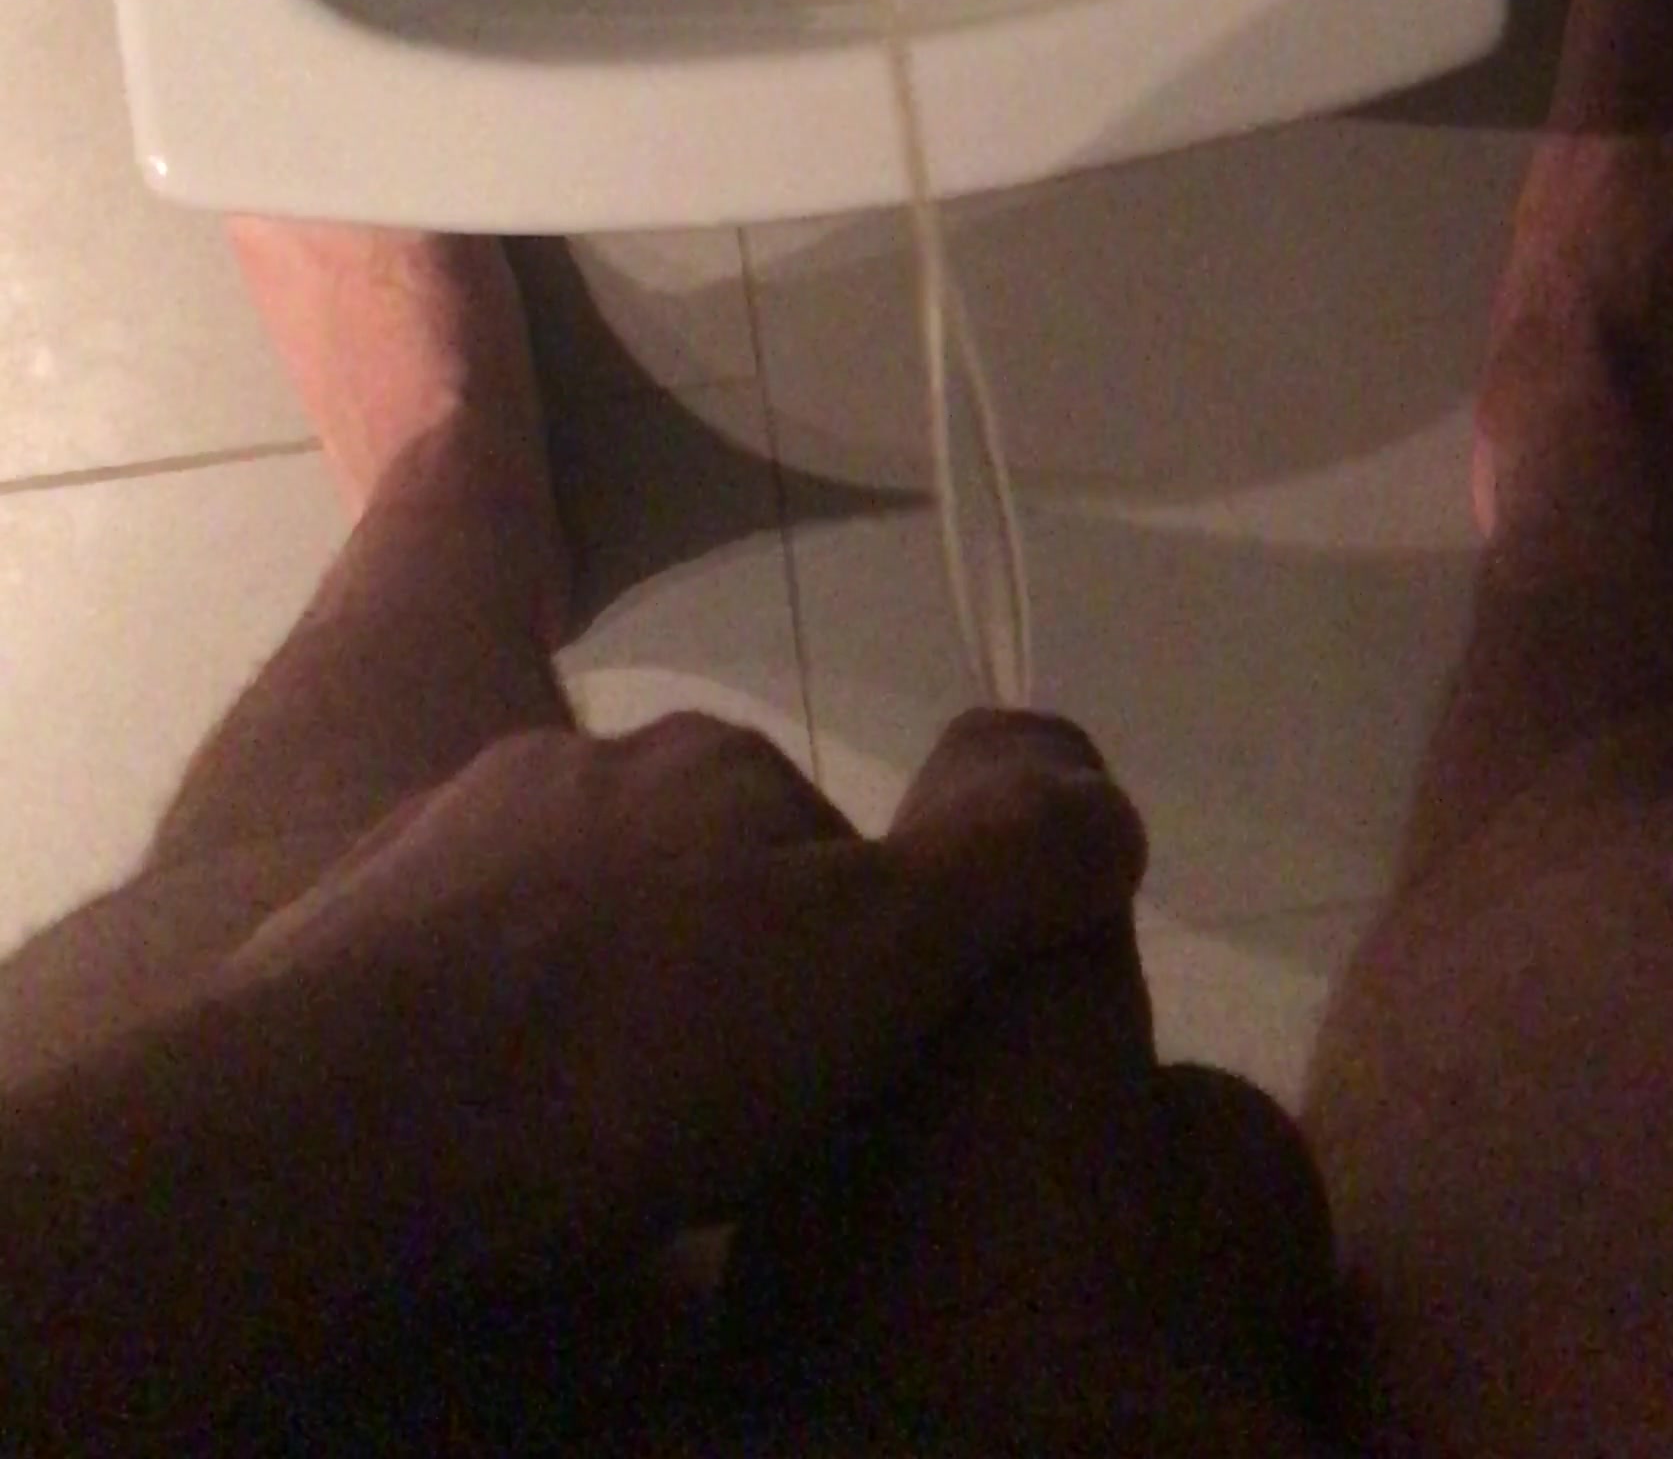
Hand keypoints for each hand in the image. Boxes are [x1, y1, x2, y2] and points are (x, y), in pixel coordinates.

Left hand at [221, 705, 1146, 1261]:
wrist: (339, 1113)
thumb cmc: (627, 1043)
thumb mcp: (873, 961)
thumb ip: (1001, 873)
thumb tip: (1111, 801)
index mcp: (724, 765)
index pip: (840, 852)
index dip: (867, 963)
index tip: (852, 1071)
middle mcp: (598, 763)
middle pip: (713, 876)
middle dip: (735, 969)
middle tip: (741, 1114)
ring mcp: (466, 835)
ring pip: (589, 917)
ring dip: (616, 999)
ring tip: (619, 1131)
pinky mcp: (364, 924)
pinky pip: (480, 970)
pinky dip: (510, 1029)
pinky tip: (510, 1121)